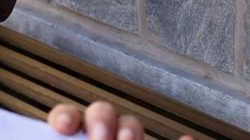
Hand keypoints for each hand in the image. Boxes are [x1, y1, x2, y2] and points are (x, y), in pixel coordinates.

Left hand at [48, 101, 192, 139]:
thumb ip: (74, 139)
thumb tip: (71, 131)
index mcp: (76, 137)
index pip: (67, 116)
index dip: (65, 116)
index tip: (63, 126)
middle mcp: (103, 136)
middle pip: (102, 112)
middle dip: (102, 120)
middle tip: (101, 138)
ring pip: (132, 125)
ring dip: (130, 130)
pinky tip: (186, 139)